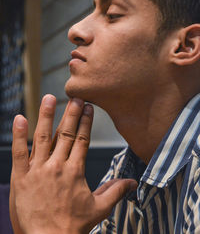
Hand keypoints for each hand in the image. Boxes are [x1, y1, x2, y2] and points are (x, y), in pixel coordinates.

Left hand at [10, 95, 136, 233]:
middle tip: (75, 97)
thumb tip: (134, 182)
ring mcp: (38, 170)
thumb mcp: (99, 208)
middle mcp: (57, 165)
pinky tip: (19, 118)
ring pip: (43, 137)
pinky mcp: (21, 177)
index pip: (82, 139)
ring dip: (46, 116)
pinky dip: (19, 135)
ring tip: (49, 98)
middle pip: (65, 133)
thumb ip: (116, 191)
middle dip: (71, 113)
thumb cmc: (72, 226)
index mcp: (75, 170)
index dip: (85, 122)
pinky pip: (19, 153)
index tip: (87, 107)